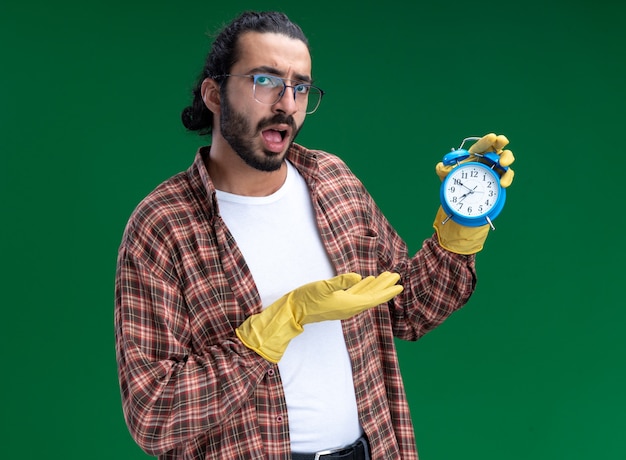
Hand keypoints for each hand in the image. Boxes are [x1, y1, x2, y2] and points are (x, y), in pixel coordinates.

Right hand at [236, 272, 402, 362]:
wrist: (293, 310)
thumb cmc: (307, 298)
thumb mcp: (323, 287)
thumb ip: (341, 282)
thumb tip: (359, 277)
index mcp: (350, 304)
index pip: (374, 298)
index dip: (387, 291)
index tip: (400, 285)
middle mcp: (350, 307)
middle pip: (372, 296)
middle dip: (385, 286)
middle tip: (396, 275)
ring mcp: (344, 305)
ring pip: (365, 294)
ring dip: (376, 285)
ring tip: (386, 276)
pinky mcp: (337, 302)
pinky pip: (355, 294)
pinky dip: (364, 286)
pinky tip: (366, 280)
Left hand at [436, 133, 514, 187]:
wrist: (461, 196)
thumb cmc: (455, 180)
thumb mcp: (446, 175)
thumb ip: (442, 169)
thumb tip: (440, 166)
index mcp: (475, 153)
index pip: (481, 144)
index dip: (487, 140)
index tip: (492, 137)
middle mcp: (487, 158)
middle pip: (497, 147)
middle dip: (501, 142)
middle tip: (501, 142)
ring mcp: (495, 168)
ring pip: (506, 159)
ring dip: (507, 159)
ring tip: (503, 165)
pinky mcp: (500, 179)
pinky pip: (507, 176)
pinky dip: (507, 178)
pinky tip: (503, 184)